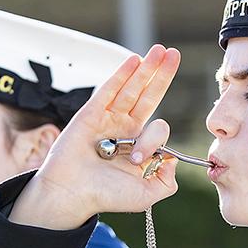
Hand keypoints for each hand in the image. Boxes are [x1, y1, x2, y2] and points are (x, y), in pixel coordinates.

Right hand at [10, 44, 181, 229]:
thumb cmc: (104, 196)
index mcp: (139, 147)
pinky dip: (122, 74)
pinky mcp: (91, 114)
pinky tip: (135, 60)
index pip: (158, 128)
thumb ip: (166, 182)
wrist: (72, 194)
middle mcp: (124, 130)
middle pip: (148, 96)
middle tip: (174, 54)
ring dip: (146, 68)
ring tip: (161, 50)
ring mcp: (108, 120)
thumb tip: (173, 160)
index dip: (155, 139)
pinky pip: (109, 90)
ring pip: (131, 89)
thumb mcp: (145, 195)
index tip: (138, 160)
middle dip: (162, 75)